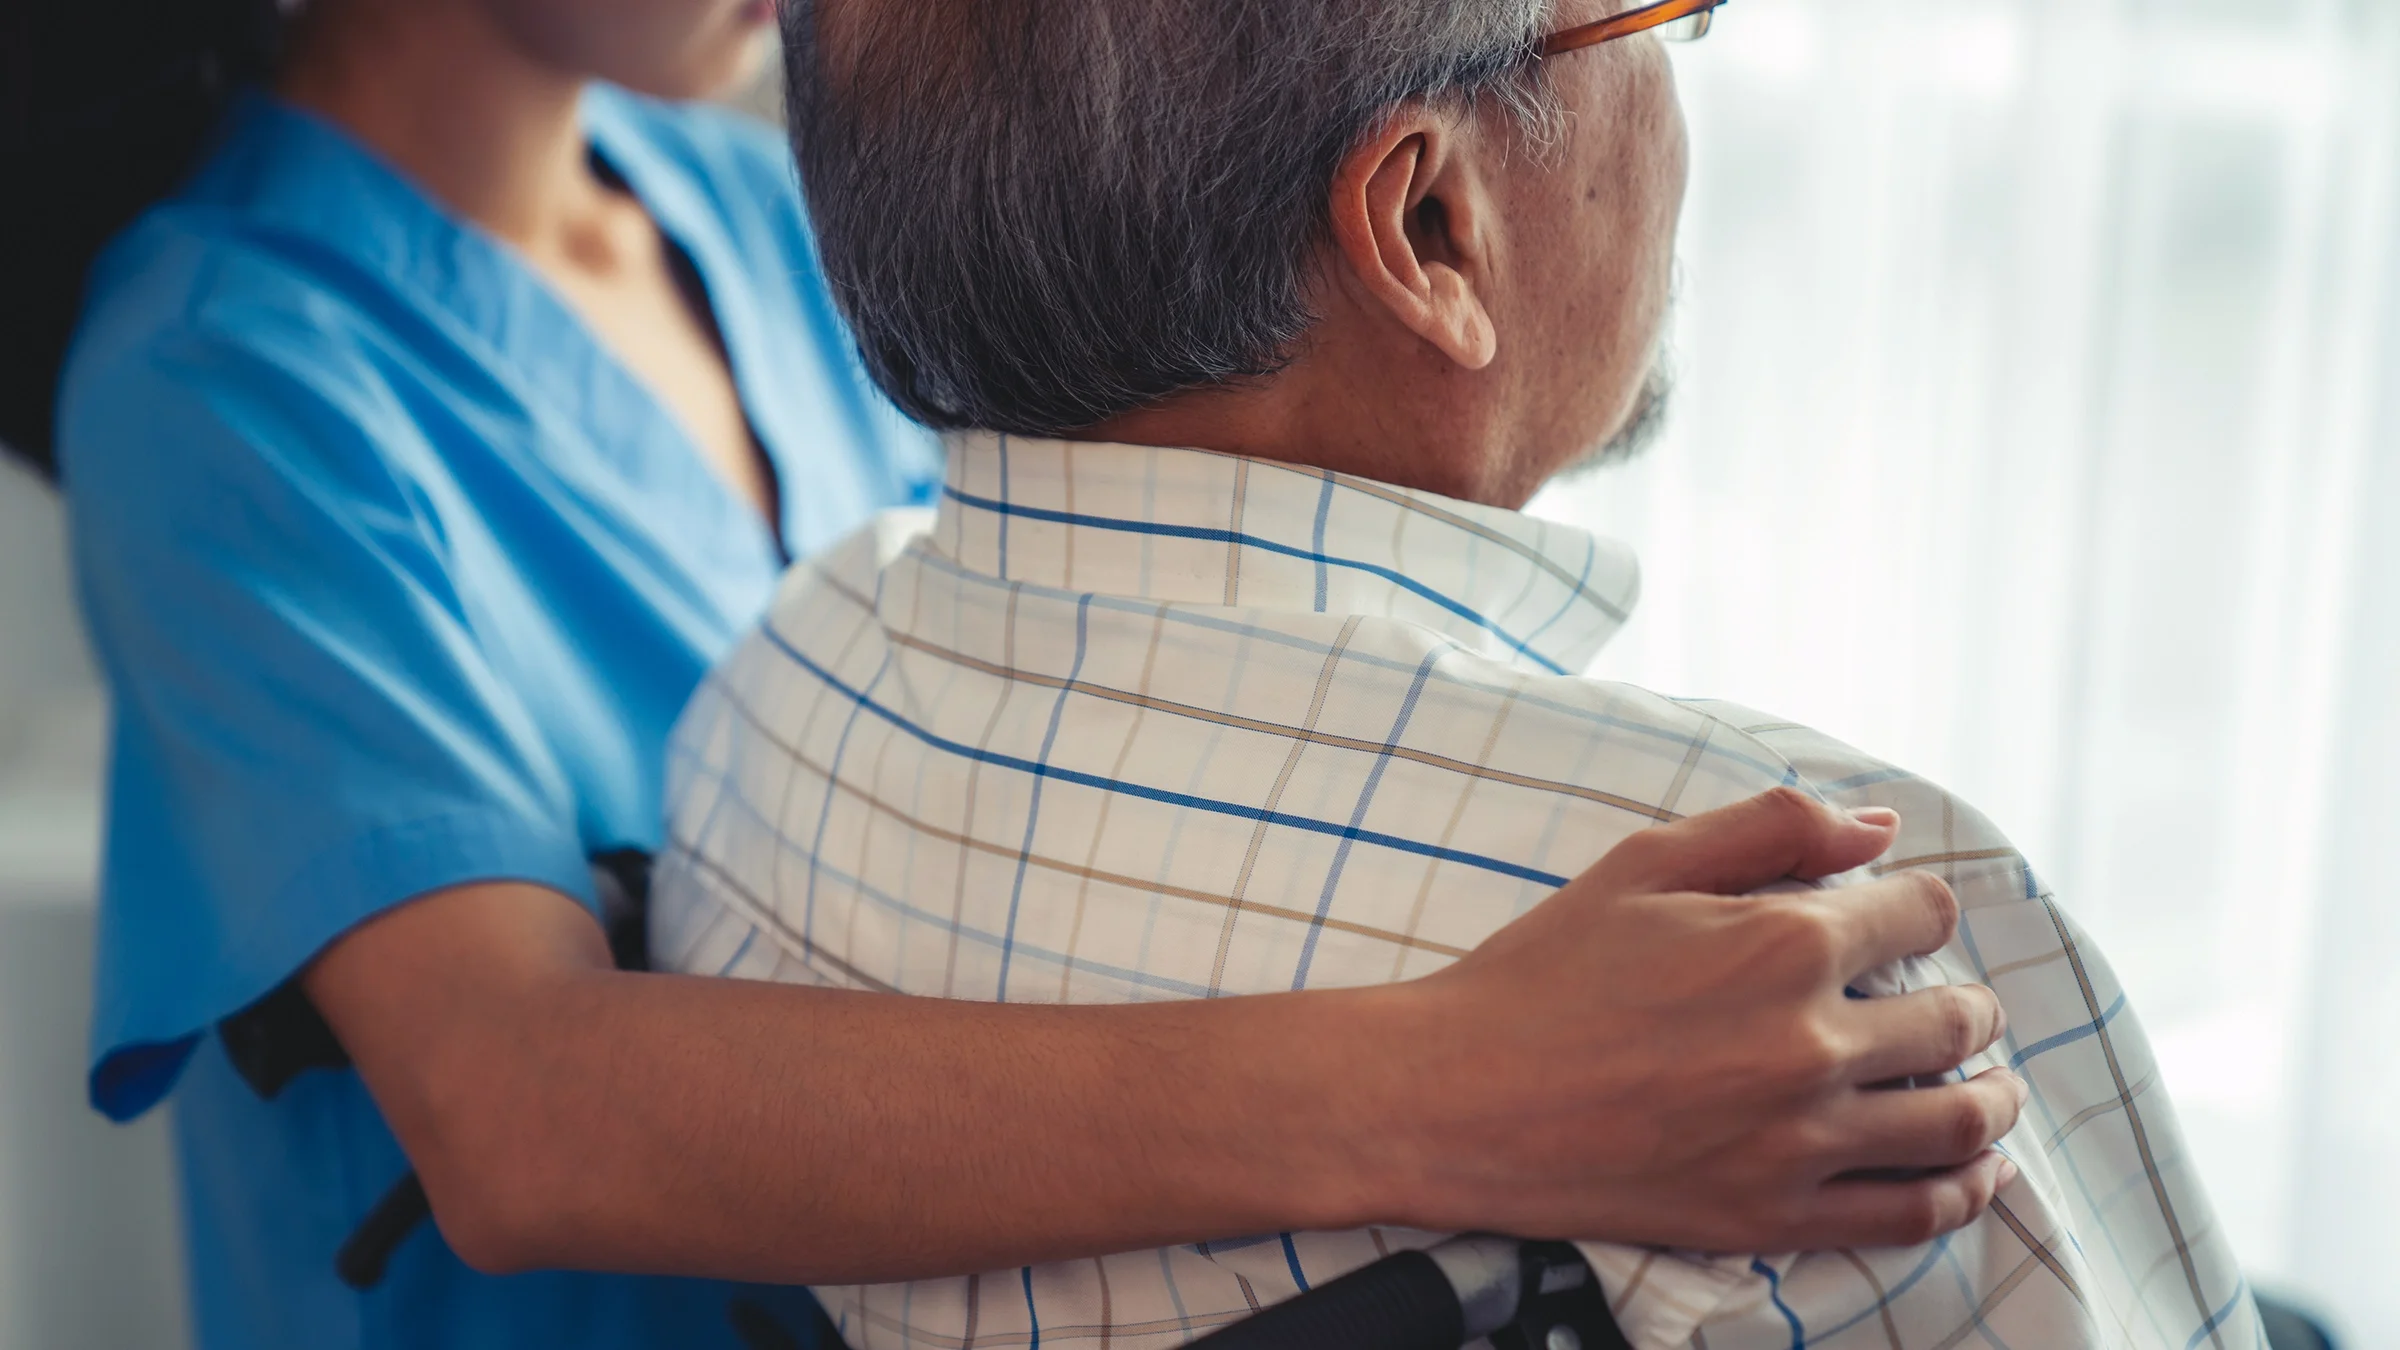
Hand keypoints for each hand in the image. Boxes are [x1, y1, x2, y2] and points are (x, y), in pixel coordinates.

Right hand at [1381, 787, 2020, 1250]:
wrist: (1459, 1098)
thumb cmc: (1540, 974)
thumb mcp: (1643, 864)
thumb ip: (1771, 826)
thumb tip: (1879, 826)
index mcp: (1783, 943)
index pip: (1922, 912)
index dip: (1919, 906)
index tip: (1903, 920)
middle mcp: (1811, 1043)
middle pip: (1956, 1019)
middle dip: (1967, 1003)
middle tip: (1957, 1007)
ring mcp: (1800, 1139)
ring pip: (1956, 1121)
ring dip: (1991, 1097)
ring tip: (1991, 1088)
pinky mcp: (1776, 1213)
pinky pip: (1912, 1213)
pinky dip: (1962, 1191)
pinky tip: (1972, 1172)